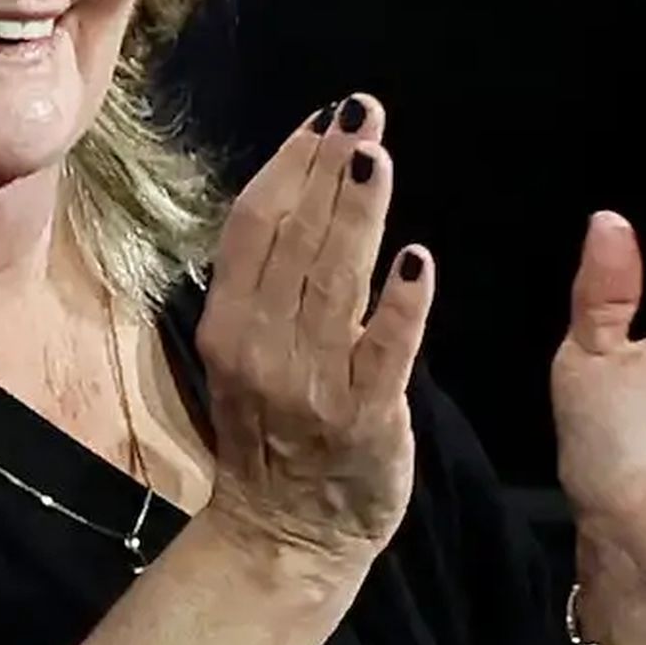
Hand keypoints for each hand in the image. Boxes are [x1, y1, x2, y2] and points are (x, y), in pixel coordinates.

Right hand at [193, 97, 435, 571]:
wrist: (286, 534)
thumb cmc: (273, 436)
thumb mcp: (244, 355)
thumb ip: (264, 287)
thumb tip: (294, 200)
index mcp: (228, 325)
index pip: (253, 227)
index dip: (287, 166)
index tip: (320, 117)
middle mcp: (261, 346)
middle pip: (294, 240)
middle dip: (327, 169)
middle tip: (360, 109)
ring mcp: (310, 382)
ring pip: (334, 281)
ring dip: (356, 215)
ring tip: (376, 156)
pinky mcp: (364, 416)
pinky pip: (385, 351)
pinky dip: (400, 303)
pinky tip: (417, 257)